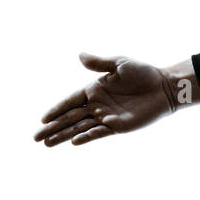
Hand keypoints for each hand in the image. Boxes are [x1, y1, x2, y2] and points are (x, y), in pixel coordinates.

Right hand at [33, 53, 193, 146]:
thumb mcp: (120, 63)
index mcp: (94, 90)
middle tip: (35, 138)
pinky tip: (74, 141)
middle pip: (70, 118)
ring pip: (80, 128)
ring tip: (47, 144)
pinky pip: (99, 133)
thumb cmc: (143, 73)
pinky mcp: (118, 126)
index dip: (56, 110)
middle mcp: (97, 105)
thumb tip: (79, 55)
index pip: (69, 102)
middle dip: (53, 127)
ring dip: (64, 136)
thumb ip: (99, 63)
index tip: (42, 119)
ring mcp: (106, 117)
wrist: (164, 87)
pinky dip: (87, 136)